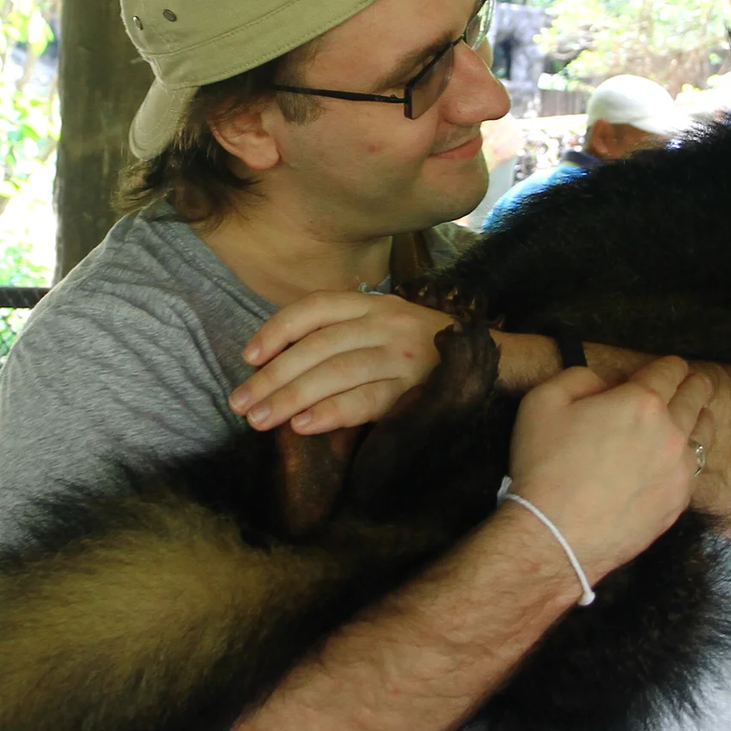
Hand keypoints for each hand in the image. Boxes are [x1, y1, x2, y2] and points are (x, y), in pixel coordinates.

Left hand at [231, 291, 455, 434]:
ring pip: (336, 372)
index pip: (315, 308)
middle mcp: (386, 323)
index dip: (277, 330)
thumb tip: (278, 365)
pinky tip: (303, 426)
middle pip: (318, 346)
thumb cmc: (421, 350)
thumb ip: (340, 337)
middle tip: (240, 403)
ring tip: (260, 419)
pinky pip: (367, 401)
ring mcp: (403, 356)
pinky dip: (332, 412)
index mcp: (372, 304)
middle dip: (273, 376)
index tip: (248, 357)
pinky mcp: (416, 390)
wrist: (490, 362)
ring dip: (291, 398)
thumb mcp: (382, 328)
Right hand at [504, 356, 712, 580]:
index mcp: (641, 402)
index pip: (670, 371)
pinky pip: (695, 469)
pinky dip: (690, 457)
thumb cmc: (544, 467)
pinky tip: (679, 458)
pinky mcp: (678, 501)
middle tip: (691, 383)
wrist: (556, 535)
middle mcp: (671, 432)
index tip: (669, 367)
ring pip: (704, 432)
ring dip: (701, 417)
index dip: (670, 365)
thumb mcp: (542, 402)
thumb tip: (603, 383)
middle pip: (696, 397)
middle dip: (693, 385)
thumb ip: (578, 378)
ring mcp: (679, 470)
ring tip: (696, 415)